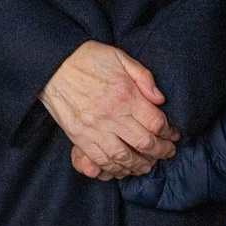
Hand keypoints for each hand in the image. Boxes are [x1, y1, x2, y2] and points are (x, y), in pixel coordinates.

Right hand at [42, 42, 178, 178]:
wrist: (52, 65)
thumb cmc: (88, 58)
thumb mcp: (120, 56)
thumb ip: (143, 77)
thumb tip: (160, 98)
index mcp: (125, 94)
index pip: (156, 122)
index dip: (169, 132)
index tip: (173, 135)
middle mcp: (112, 114)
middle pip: (144, 143)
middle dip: (160, 151)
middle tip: (167, 153)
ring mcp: (94, 128)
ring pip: (124, 157)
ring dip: (140, 165)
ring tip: (148, 165)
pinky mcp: (79, 137)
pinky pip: (100, 160)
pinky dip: (114, 169)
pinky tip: (123, 169)